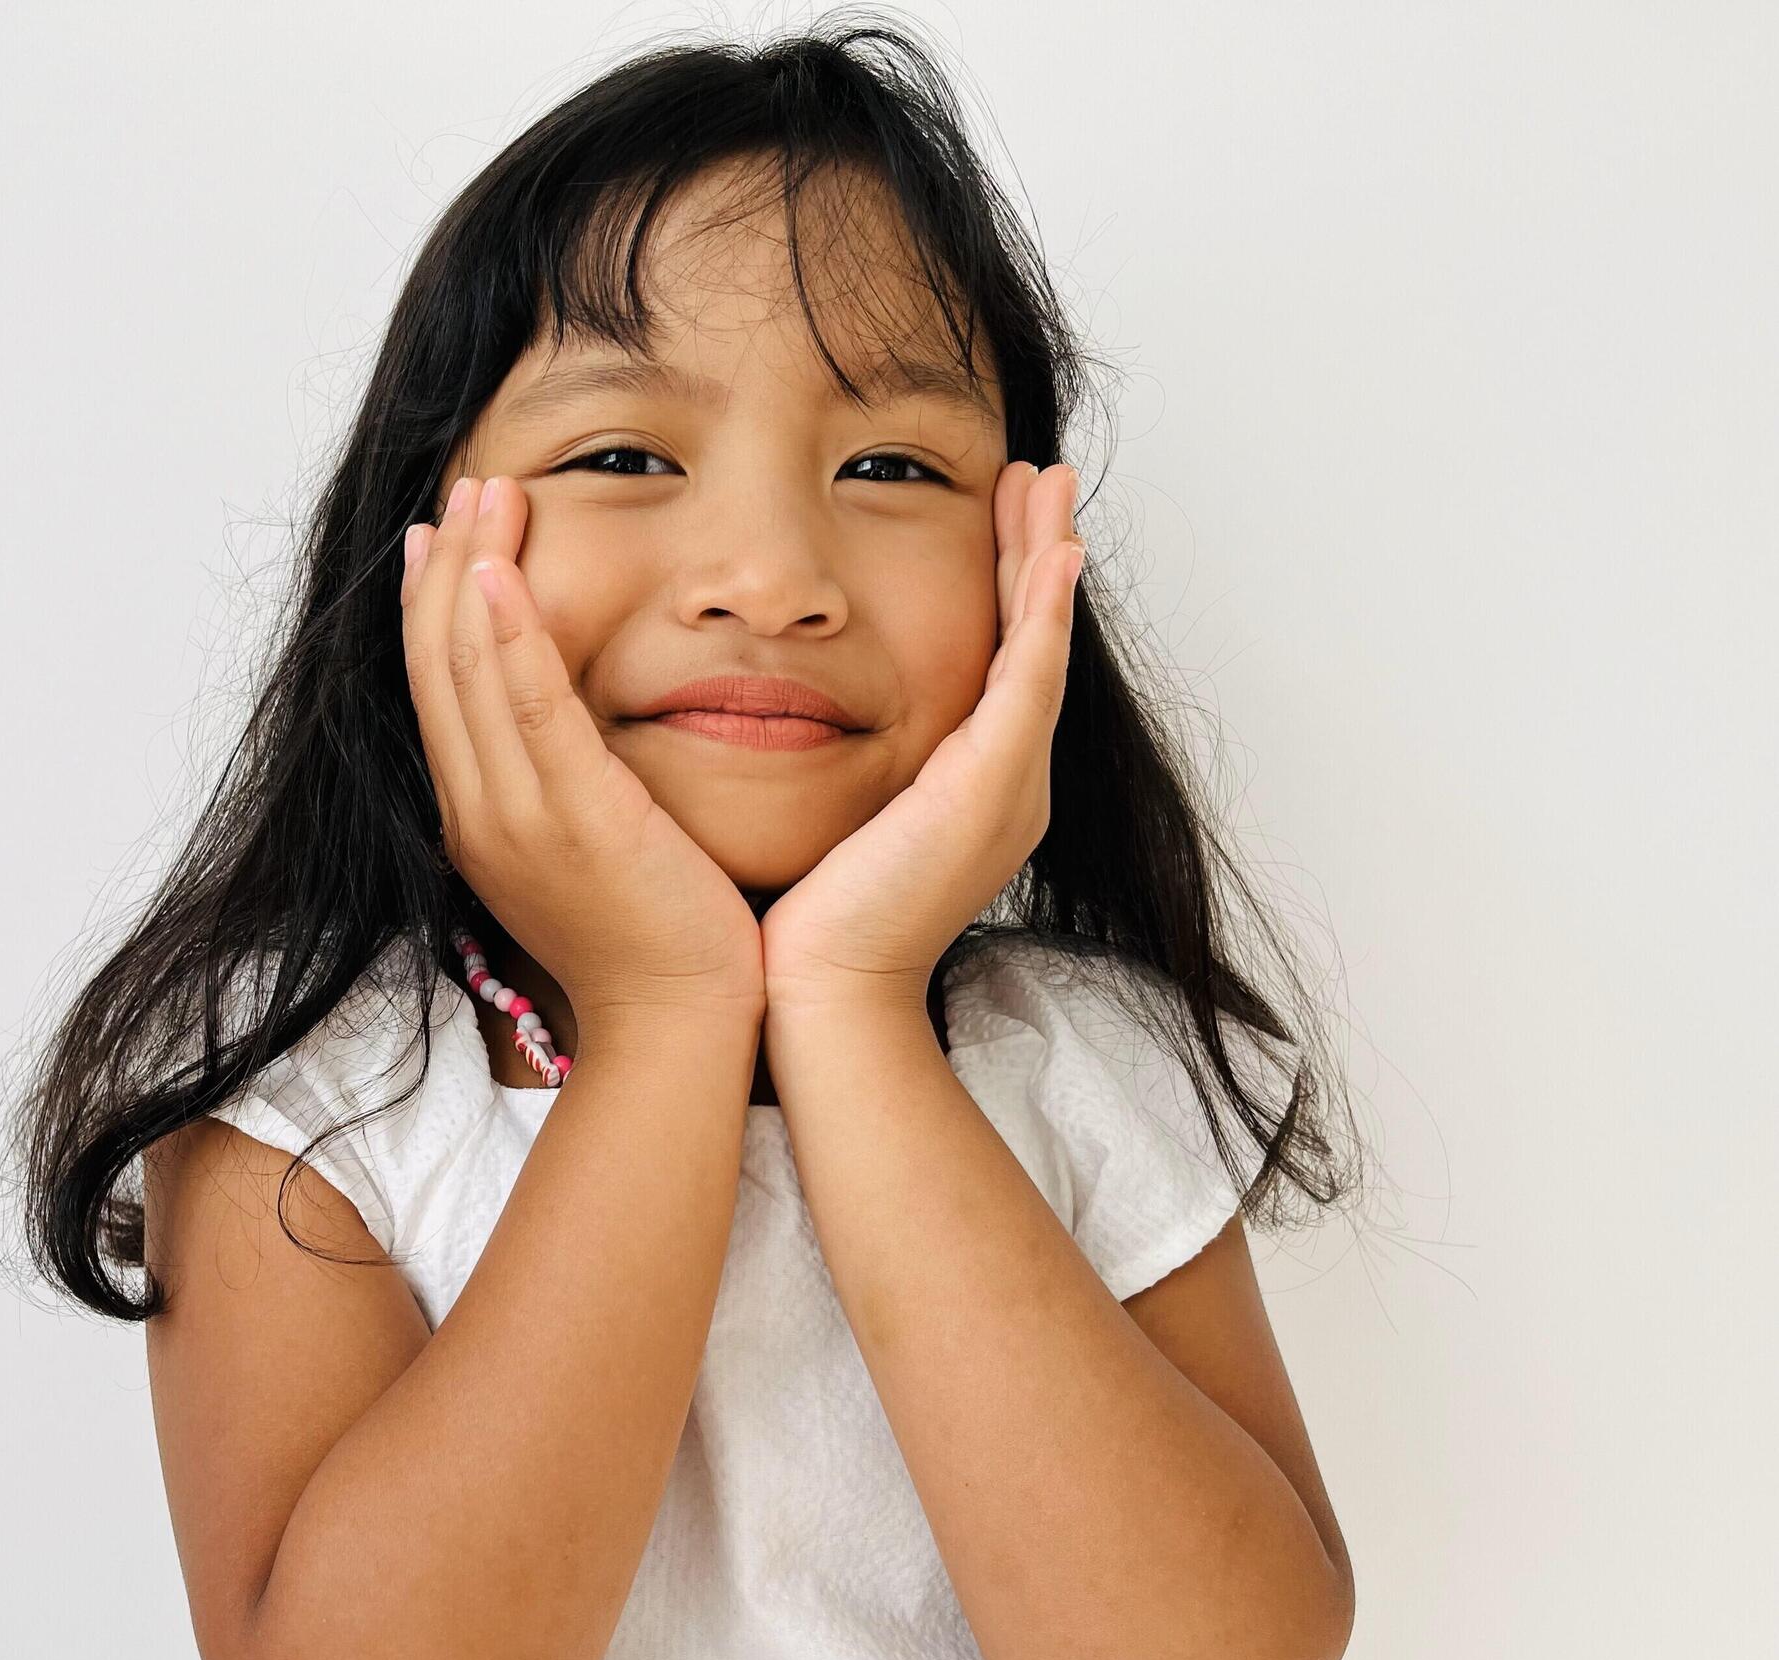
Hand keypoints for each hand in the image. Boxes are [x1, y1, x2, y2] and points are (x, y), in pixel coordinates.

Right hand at [401, 472, 764, 1031]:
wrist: (678, 1025)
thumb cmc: (655, 943)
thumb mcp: (589, 853)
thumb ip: (566, 791)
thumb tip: (569, 742)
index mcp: (479, 821)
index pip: (438, 692)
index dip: (433, 607)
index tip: (442, 537)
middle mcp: (478, 813)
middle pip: (438, 666)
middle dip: (446, 567)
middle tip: (465, 487)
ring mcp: (516, 817)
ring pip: (470, 670)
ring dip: (473, 571)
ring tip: (488, 494)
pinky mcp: (572, 818)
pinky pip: (527, 707)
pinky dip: (507, 634)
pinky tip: (498, 572)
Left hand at [758, 460, 1083, 1011]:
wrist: (824, 996)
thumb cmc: (811, 929)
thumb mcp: (833, 829)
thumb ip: (838, 775)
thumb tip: (791, 729)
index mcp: (970, 793)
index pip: (996, 667)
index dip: (1004, 590)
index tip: (1001, 519)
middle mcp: (1005, 785)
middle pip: (1032, 644)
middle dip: (1038, 556)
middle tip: (1043, 479)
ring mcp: (1007, 786)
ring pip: (1039, 647)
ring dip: (1047, 560)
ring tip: (1050, 485)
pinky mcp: (990, 787)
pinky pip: (1028, 681)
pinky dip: (1042, 615)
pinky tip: (1052, 555)